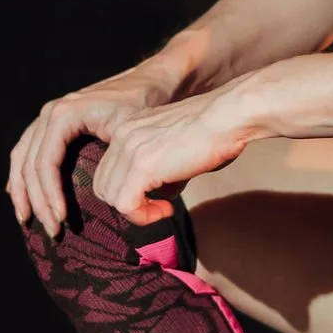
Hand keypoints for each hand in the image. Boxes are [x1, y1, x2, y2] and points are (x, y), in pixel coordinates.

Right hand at [8, 65, 176, 235]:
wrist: (154, 80)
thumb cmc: (147, 105)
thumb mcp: (132, 131)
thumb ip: (119, 163)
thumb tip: (115, 202)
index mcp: (64, 115)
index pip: (45, 164)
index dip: (50, 196)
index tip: (63, 220)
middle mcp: (50, 113)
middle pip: (30, 164)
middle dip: (37, 201)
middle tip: (53, 231)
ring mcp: (49, 116)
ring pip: (22, 158)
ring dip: (22, 191)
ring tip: (27, 220)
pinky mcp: (55, 122)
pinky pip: (28, 150)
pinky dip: (21, 174)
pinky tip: (17, 194)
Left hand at [88, 90, 259, 223]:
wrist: (228, 116)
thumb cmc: (215, 130)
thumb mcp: (178, 148)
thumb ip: (163, 168)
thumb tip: (164, 193)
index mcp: (128, 128)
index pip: (109, 171)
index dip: (129, 191)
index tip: (158, 196)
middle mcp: (122, 135)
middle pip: (104, 186)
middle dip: (129, 203)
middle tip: (160, 206)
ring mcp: (130, 150)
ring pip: (111, 198)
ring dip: (138, 211)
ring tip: (165, 208)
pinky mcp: (142, 166)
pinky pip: (125, 205)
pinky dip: (144, 216)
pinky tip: (167, 210)